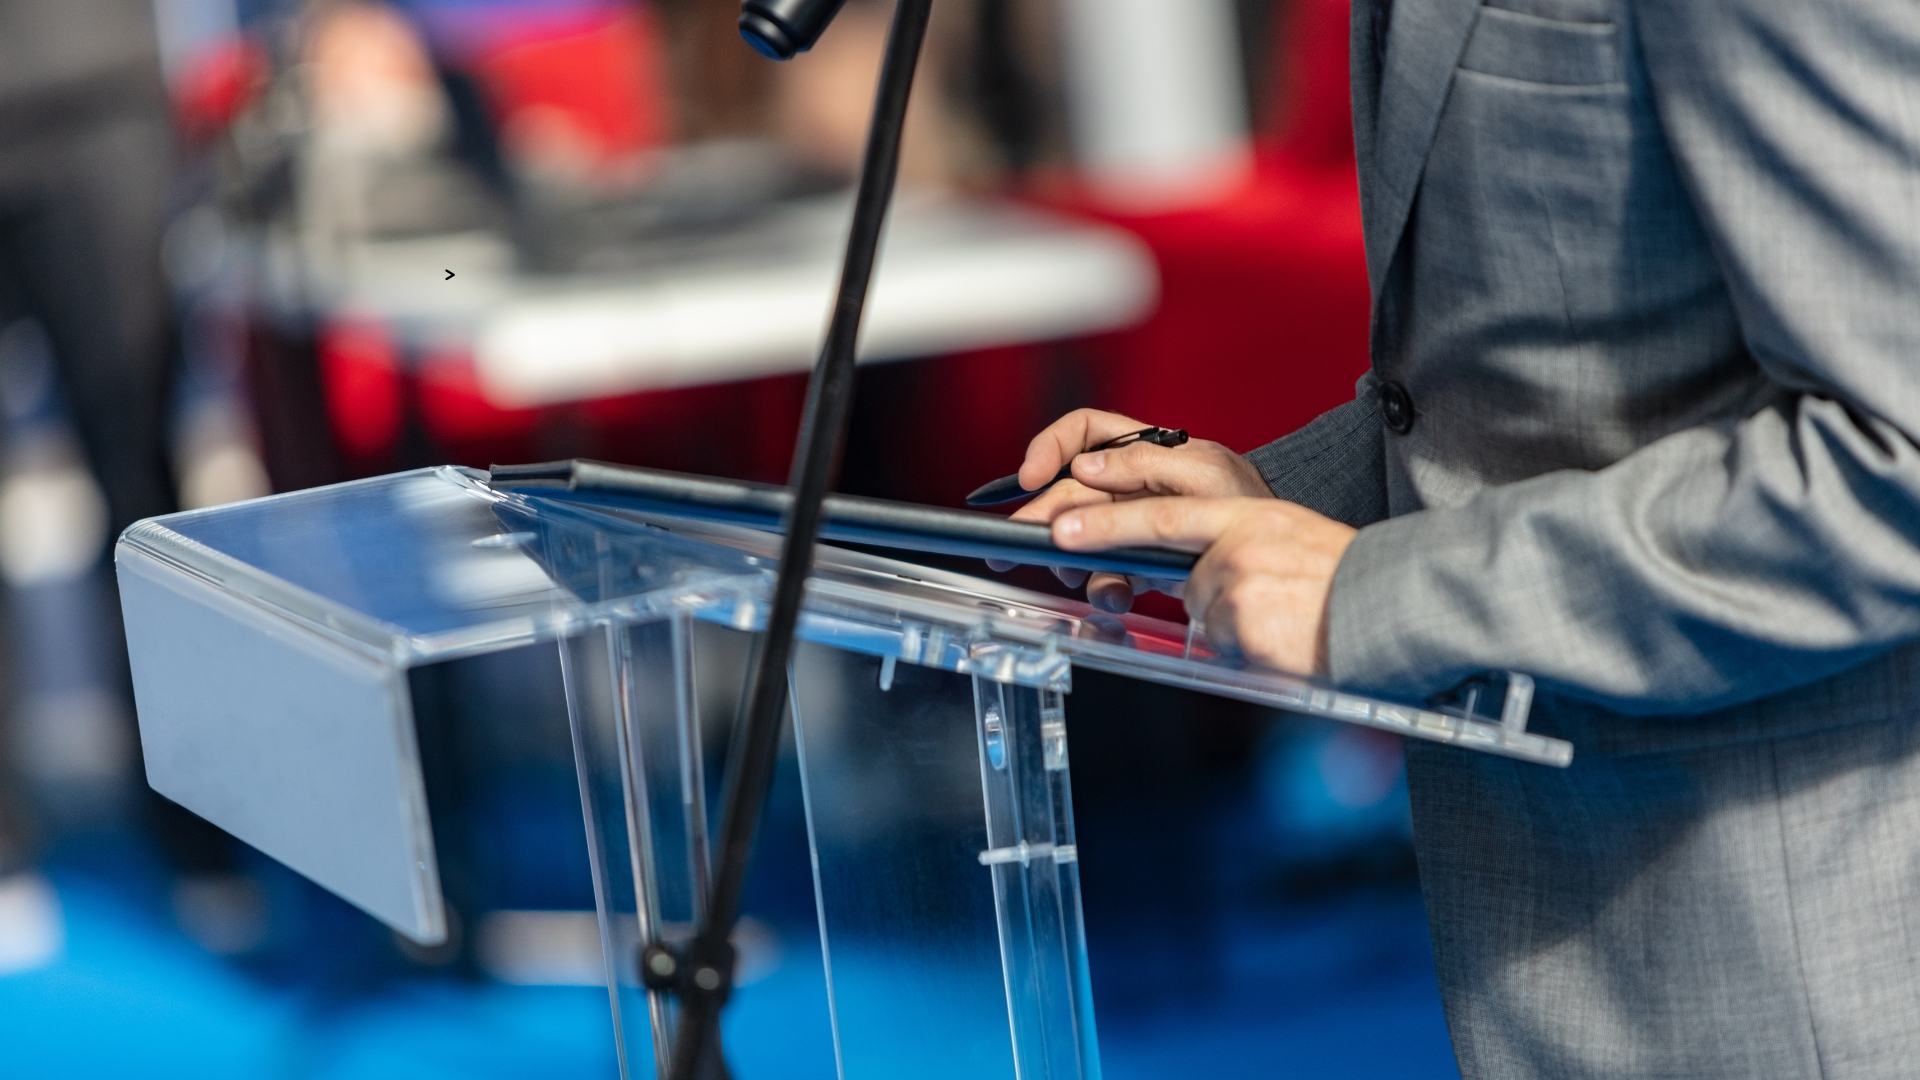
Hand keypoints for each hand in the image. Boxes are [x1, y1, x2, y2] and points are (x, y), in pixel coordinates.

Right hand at [993, 409, 1272, 610]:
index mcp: (1144, 451)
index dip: (1050, 447)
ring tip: (1074, 576)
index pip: (1084, 432)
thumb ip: (1144, 463)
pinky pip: (1107, 571)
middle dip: (1042, 517)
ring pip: (1081, 536)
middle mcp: (1131, 483)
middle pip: (1070, 491)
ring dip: (1073, 558)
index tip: (1029, 477)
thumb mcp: (1202, 474)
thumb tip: (1085, 466)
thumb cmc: (1248, 502)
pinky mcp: (1139, 558)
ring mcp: (1133, 522)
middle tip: (1019, 544)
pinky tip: (1111, 596)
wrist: (1273, 552)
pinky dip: (1103, 585)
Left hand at [1052, 497, 1357, 674]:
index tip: (1068, 509)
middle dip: (1107, 534)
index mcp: (1251, 515)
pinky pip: (1226, 641)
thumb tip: (1191, 576)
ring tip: (1281, 616)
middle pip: (1168, 548)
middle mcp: (1241, 543)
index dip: (1112, 513)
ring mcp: (1241, 584)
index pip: (1167, 512)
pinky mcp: (1246, 626)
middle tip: (1057, 532)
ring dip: (1230, 619)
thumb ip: (1236, 544)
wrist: (1390, 607)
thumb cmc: (1343, 579)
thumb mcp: (1288, 538)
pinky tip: (1284, 636)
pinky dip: (1249, 644)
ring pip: (1204, 610)